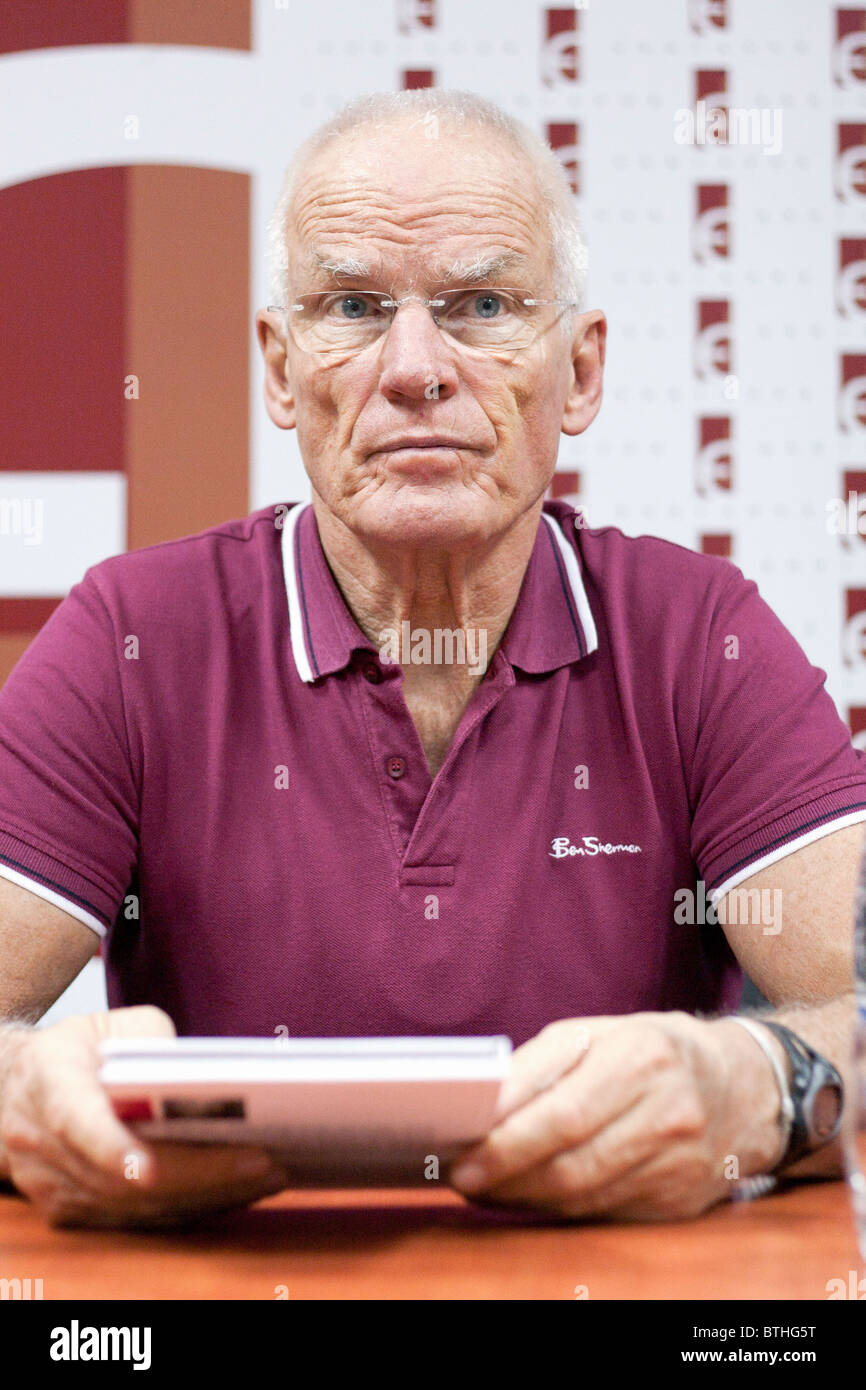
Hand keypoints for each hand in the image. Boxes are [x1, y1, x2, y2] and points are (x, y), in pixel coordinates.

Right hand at [0, 1006, 288, 1227]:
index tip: (148, 1169)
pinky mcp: (71, 1211)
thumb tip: (202, 1079)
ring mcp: (53, 1186)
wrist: (17, 1089)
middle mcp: (44, 1144)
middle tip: (263, 1162)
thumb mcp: (112, 1023)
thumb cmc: (78, 1048)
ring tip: (269, 1177)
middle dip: (198, 1173)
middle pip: (121, 1178)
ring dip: (206, 1197)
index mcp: (51, 1084)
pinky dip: (189, 1209)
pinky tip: (237, 1193)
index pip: (77, 1121)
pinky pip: (135, 1220)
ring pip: (133, 1208)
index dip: (111, 1148)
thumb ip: (154, 1041)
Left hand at [448, 1012, 782, 1221]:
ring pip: (585, 1197)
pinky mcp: (680, 1202)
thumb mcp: (598, 1033)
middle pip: (572, 1164)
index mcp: (643, 1058)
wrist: (746, 1087)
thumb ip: (539, 1066)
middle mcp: (669, 1114)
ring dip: (525, 1197)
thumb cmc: (652, 1051)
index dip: (507, 1142)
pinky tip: (530, 1195)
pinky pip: (605, 1213)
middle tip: (461, 1177)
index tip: (461, 1154)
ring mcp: (680, 1165)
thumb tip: (483, 1108)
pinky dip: (559, 1208)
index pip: (564, 1114)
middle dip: (506, 1176)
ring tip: (486, 1187)